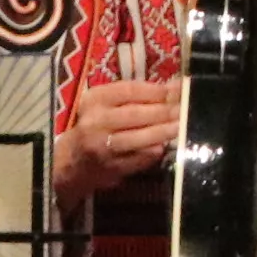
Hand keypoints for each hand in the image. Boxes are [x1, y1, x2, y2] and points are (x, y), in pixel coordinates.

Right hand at [54, 77, 179, 204]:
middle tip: (187, 108)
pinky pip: (141, 157)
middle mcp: (95, 122)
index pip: (130, 90)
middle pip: (138, 114)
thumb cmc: (93, 126)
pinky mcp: (112, 167)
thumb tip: (175, 88)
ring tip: (183, 125)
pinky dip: (156, 150)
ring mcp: (103, 147)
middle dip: (166, 111)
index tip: (180, 89)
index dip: (158, 90)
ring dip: (165, 131)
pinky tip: (165, 144)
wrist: (70, 163)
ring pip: (141, 137)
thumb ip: (136, 96)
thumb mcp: (105, 105)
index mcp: (94, 100)